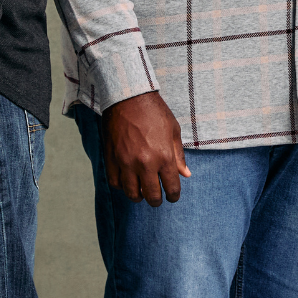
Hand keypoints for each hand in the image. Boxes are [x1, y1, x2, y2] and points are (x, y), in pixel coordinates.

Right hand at [102, 91, 190, 205]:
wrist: (128, 97)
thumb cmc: (154, 112)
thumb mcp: (174, 131)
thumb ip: (179, 156)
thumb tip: (186, 174)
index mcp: (164, 157)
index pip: (172, 188)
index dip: (174, 196)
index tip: (172, 196)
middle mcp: (145, 163)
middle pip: (152, 195)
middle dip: (157, 200)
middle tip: (157, 198)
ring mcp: (126, 162)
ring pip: (132, 193)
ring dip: (138, 196)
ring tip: (141, 193)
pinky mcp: (112, 158)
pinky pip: (115, 182)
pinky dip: (121, 186)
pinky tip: (126, 182)